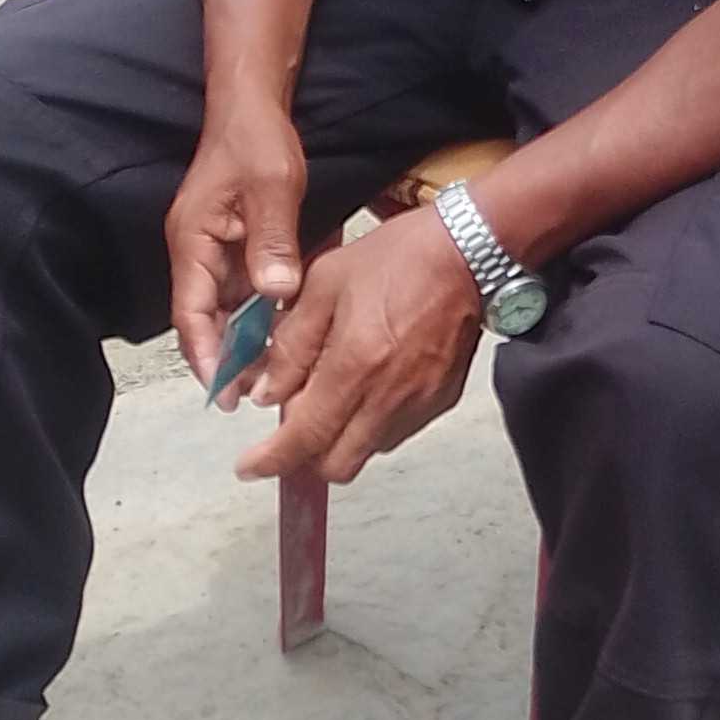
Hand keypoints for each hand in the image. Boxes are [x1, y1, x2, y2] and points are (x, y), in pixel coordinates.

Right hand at [166, 96, 307, 391]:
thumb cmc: (256, 138)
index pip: (191, 314)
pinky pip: (251, 291)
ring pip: (232, 311)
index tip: (223, 392)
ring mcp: (220, 251)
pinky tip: (293, 338)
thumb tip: (275, 292)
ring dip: (251, 343)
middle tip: (259, 397)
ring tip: (277, 381)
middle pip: (209, 321)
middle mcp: (200, 254)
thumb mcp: (272, 186)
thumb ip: (273, 240)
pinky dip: (267, 315)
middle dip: (230, 360)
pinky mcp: (242, 246)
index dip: (205, 356)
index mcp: (193, 243)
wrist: (254, 104)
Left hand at [236, 207, 483, 489]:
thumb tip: (268, 393)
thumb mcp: (325, 284)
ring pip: (366, 451)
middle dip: (306, 455)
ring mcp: (418, 404)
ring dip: (340, 438)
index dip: (271, 460)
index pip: (304, 438)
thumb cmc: (401, 258)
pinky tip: (368, 384)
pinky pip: (396, 432)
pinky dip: (371, 423)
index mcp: (354, 366)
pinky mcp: (440, 402)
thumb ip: (291, 344)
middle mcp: (388, 397)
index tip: (250, 467)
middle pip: (336, 465)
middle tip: (292, 421)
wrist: (470, 252)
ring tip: (334, 392)